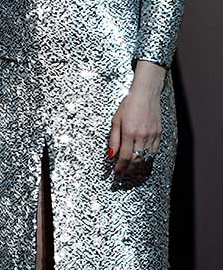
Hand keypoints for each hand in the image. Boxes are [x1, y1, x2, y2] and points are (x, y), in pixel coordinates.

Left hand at [108, 62, 163, 178]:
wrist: (146, 94)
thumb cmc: (128, 105)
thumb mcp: (115, 120)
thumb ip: (113, 139)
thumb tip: (110, 154)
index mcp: (129, 133)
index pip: (125, 156)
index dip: (120, 167)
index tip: (116, 173)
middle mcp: (142, 136)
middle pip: (136, 160)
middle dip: (129, 170)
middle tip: (123, 174)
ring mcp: (152, 136)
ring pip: (146, 158)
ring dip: (138, 167)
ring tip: (131, 171)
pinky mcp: (159, 134)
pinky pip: (154, 151)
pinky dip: (148, 159)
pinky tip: (142, 161)